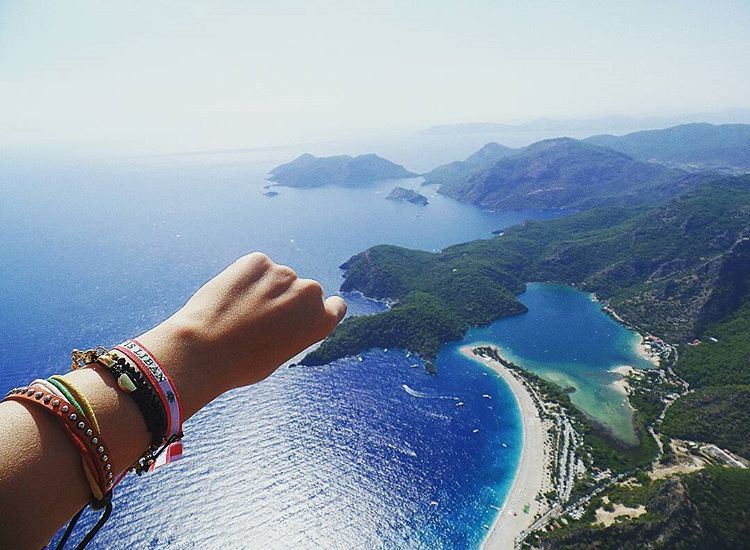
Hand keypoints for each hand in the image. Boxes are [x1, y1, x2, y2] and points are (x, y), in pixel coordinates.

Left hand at [138, 253, 346, 417]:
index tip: (303, 313)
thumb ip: (292, 330)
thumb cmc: (240, 364)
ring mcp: (284, 273)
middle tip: (259, 318)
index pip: (334, 306)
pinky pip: (255, 268)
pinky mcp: (258, 261)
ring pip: (276, 279)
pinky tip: (229, 297)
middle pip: (302, 291)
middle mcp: (309, 293)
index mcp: (320, 321)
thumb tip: (282, 315)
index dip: (317, 309)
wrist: (204, 350)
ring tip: (237, 312)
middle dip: (287, 299)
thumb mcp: (278, 354)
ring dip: (263, 288)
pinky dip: (245, 277)